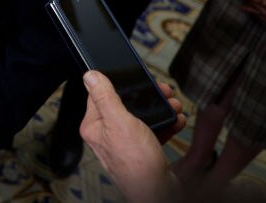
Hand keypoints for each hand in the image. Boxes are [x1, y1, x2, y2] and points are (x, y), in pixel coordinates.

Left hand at [79, 70, 184, 202]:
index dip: (121, 82)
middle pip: (126, 103)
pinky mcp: (142, 150)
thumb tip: (90, 75)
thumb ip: (105, 97)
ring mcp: (125, 143)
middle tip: (163, 91)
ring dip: (160, 108)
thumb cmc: (137, 164)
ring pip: (142, 116)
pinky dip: (166, 124)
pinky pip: (153, 130)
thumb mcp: (119, 122)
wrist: (158, 193)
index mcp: (95, 126)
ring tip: (174, 106)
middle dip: (146, 96)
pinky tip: (176, 121)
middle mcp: (107, 134)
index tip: (138, 77)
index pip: (101, 94)